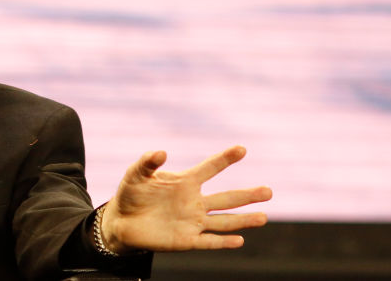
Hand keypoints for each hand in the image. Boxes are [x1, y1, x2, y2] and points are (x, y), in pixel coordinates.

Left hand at [99, 145, 271, 253]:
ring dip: (243, 220)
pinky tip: (240, 240)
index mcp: (185, 182)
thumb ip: (147, 162)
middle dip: (247, 195)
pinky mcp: (185, 240)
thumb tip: (161, 152)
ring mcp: (192, 221)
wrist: (121, 221)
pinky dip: (223, 242)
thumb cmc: (131, 193)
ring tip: (263, 217)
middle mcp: (194, 202)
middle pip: (226, 198)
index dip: (224, 159)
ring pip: (223, 221)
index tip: (241, 149)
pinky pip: (208, 241)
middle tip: (269, 191)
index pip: (210, 168)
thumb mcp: (136, 174)